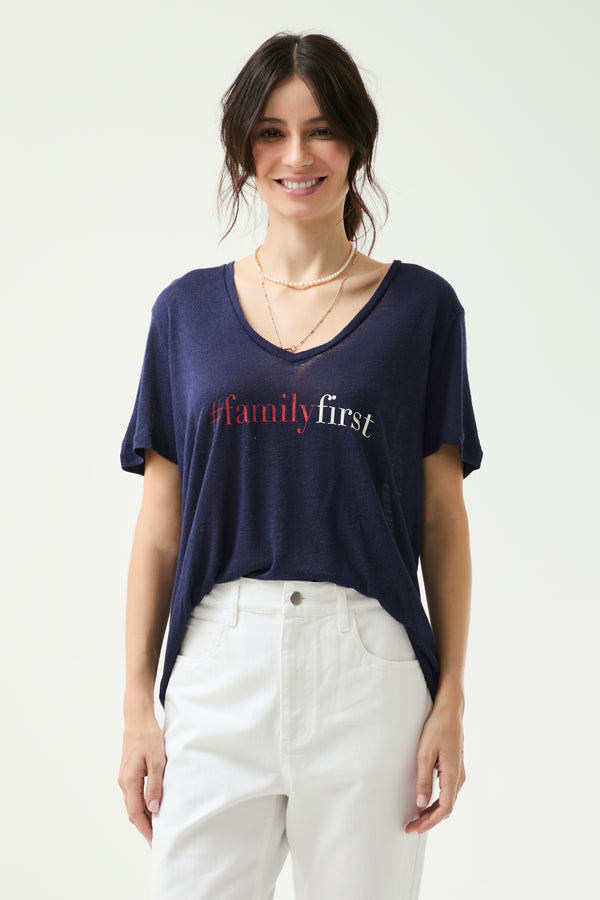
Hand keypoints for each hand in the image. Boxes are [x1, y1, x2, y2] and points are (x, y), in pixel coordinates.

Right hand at [117, 712, 165, 846]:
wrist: (137, 719)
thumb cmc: (149, 737)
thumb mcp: (158, 760)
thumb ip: (155, 785)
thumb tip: (154, 808)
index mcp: (129, 781)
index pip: (136, 813)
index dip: (145, 829)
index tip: (154, 842)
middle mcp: (123, 782)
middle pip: (132, 812)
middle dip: (144, 827)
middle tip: (157, 841)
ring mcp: (124, 778)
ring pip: (132, 804)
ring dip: (143, 817)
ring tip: (157, 828)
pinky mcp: (128, 773)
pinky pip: (133, 795)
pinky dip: (141, 806)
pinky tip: (152, 808)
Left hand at [405, 698, 465, 834]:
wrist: (449, 711)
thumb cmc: (437, 729)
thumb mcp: (425, 754)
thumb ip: (423, 779)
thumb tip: (420, 803)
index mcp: (453, 774)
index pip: (445, 808)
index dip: (431, 821)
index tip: (416, 828)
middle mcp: (459, 777)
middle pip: (447, 807)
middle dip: (429, 820)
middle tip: (411, 827)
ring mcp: (459, 772)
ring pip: (447, 800)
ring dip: (433, 811)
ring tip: (416, 818)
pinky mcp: (455, 768)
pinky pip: (447, 791)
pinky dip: (436, 801)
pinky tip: (425, 802)